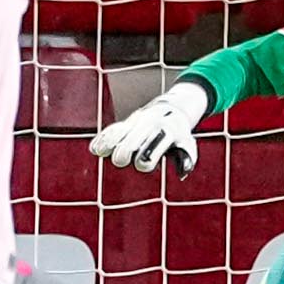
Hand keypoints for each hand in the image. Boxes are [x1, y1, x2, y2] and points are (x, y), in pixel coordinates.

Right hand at [90, 77, 212, 174]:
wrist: (171, 108)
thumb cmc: (179, 133)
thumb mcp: (188, 143)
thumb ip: (187, 159)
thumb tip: (181, 174)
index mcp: (165, 132)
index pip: (150, 152)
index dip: (144, 163)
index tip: (144, 166)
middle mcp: (149, 125)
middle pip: (128, 144)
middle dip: (122, 155)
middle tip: (121, 161)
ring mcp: (136, 122)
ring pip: (117, 134)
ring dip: (108, 144)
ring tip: (100, 152)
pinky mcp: (127, 122)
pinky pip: (112, 130)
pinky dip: (103, 139)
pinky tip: (95, 149)